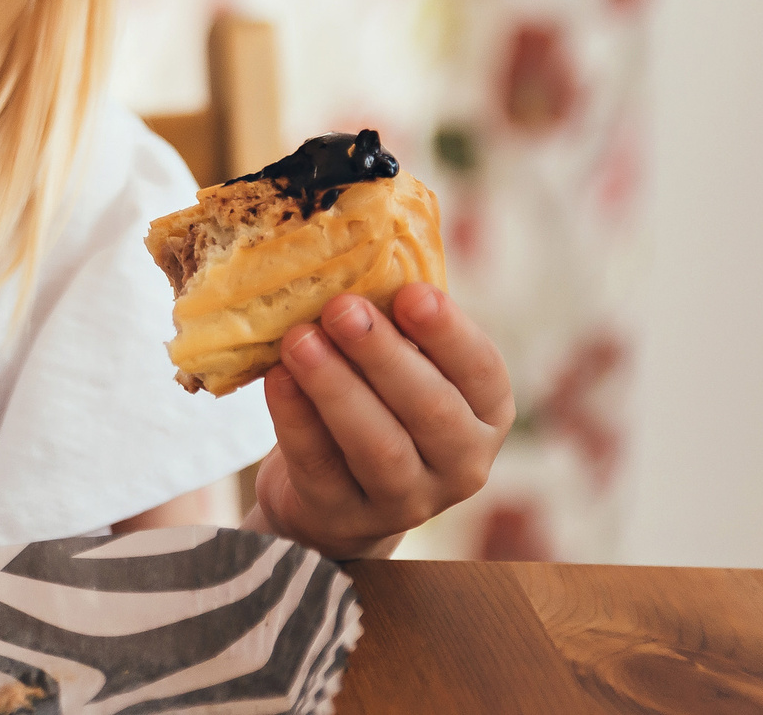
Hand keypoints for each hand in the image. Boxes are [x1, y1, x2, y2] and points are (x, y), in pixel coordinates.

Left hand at [248, 283, 514, 560]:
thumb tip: (356, 243)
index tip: (412, 292)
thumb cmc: (372, 402)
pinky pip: (322, 467)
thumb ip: (392, 319)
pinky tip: (277, 379)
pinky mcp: (347, 519)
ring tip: (301, 340)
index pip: (482, 371)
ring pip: (380, 448)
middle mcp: (462, 463)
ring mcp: (408, 501)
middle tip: (342, 308)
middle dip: (384, 355)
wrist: (329, 496)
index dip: (449, 333)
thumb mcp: (398, 363)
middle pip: (431, 411)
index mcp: (485, 412)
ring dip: (338, 389)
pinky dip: (297, 420)